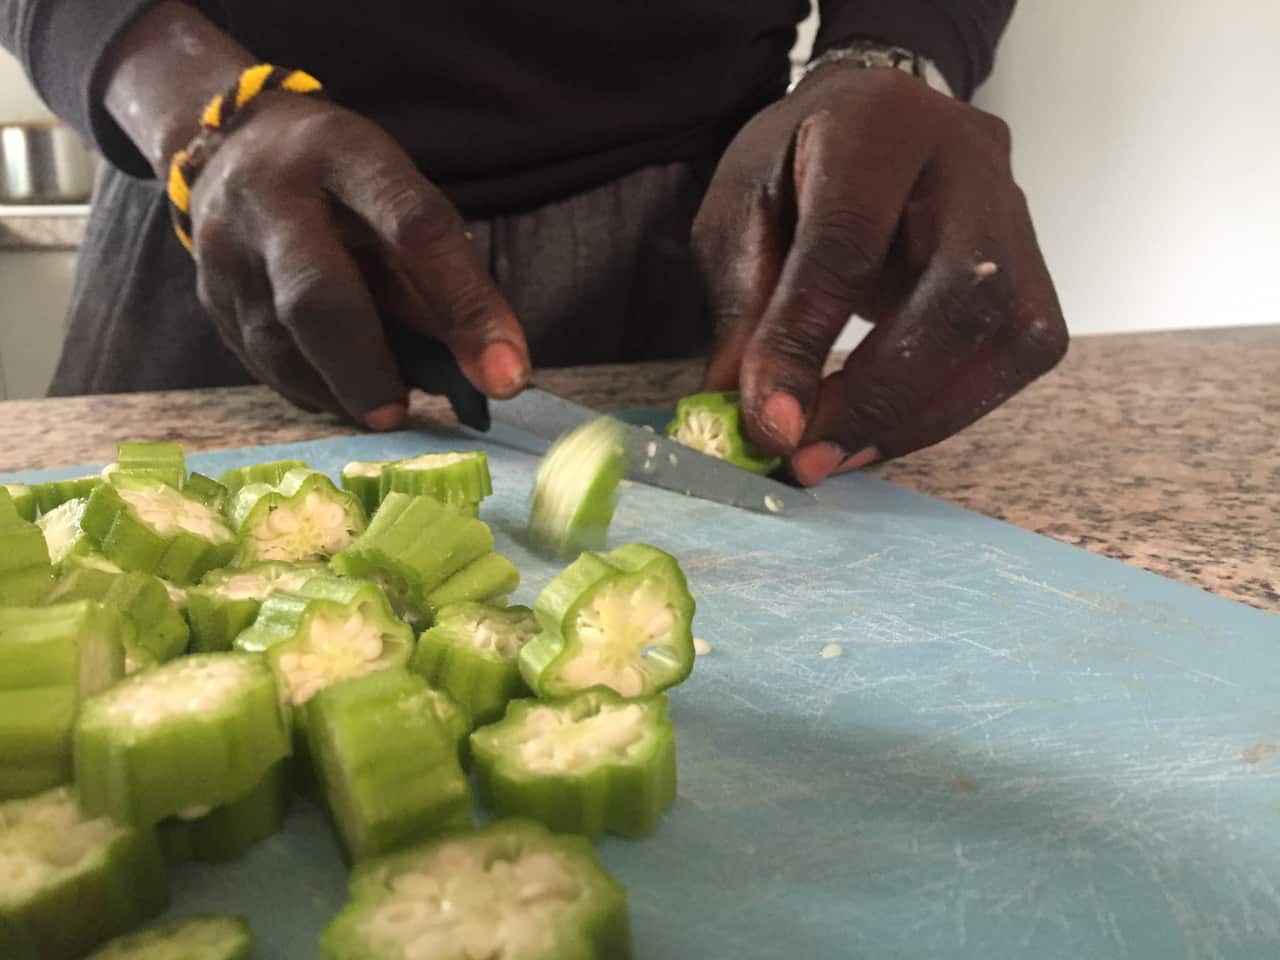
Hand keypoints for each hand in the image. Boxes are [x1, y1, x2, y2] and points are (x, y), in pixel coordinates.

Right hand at [99, 2, 527, 429]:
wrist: (235, 148)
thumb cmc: (346, 187)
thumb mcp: (398, 198)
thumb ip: (441, 276)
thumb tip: (490, 369)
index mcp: (346, 155)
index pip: (414, 227)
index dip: (465, 305)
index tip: (506, 374)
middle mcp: (274, 198)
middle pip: (318, 295)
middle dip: (368, 368)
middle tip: (402, 415)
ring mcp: (227, 249)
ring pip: (279, 341)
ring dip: (339, 390)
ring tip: (383, 408)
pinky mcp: (207, 295)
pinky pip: (261, 362)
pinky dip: (311, 390)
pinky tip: (343, 397)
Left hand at [693, 65, 1066, 484]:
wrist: (874, 120)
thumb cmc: (798, 169)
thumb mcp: (742, 215)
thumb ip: (745, 307)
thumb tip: (748, 414)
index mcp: (875, 128)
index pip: (847, 245)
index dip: (807, 342)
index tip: (772, 426)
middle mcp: (968, 160)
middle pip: (958, 293)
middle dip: (878, 397)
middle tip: (809, 460)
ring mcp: (1018, 212)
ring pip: (1007, 335)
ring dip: (917, 418)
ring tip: (838, 457)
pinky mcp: (1039, 266)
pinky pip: (1016, 357)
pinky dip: (945, 411)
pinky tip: (882, 433)